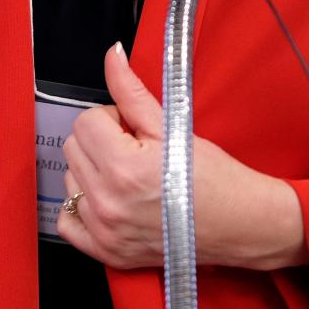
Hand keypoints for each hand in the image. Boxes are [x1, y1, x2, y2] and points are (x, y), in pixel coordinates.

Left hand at [56, 43, 307, 271]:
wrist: (240, 224)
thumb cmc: (214, 176)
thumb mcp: (173, 126)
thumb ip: (131, 90)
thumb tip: (112, 55)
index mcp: (123, 167)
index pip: (86, 121)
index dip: (112, 117)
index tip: (134, 128)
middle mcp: (108, 203)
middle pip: (73, 148)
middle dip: (100, 140)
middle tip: (133, 148)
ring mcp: (105, 232)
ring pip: (69, 180)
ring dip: (92, 170)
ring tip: (128, 175)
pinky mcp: (107, 253)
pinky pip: (67, 222)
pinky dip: (80, 207)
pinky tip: (109, 198)